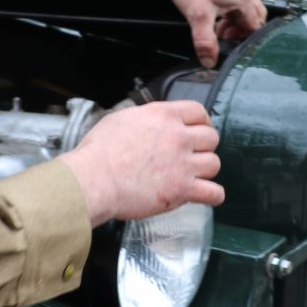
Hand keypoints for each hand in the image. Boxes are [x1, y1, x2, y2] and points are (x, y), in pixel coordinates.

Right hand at [64, 100, 222, 224]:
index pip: (198, 112)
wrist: (93, 180)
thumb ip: (143, 119)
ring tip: (194, 175)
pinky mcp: (182, 190)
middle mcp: (178, 137)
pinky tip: (207, 195)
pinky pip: (214, 193)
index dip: (201, 122)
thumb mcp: (120, 119)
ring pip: (214, 164)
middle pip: (211, 138)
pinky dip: (213, 195)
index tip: (198, 130)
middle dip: (204, 146)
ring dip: (205, 170)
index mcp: (163, 116)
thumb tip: (148, 122)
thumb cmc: (98, 152)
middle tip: (193, 155)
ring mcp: (182, 164)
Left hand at [151, 0, 268, 67]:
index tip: (228, 45)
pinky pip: (235, 3)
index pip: (255, 27)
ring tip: (216, 30)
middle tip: (224, 38)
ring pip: (244, 11)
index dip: (244, 40)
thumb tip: (210, 63)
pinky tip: (212, 17)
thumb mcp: (198, 16)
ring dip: (234, 24)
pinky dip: (228, 14)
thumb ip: (205, 42)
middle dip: (242, 32)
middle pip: (255, 18)